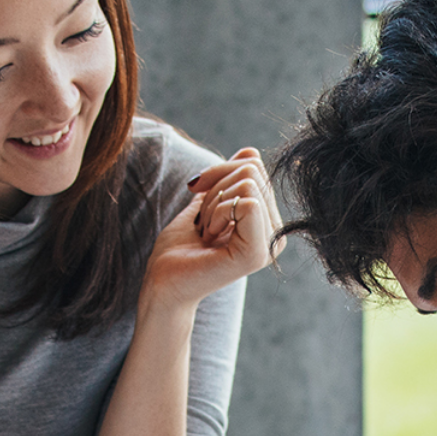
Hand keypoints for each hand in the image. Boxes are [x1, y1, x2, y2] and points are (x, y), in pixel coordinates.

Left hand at [144, 148, 284, 307]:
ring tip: (207, 233)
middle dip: (216, 187)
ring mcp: (269, 244)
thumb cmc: (178, 249)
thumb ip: (229, 180)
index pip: (254, 165)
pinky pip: (246, 202)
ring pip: (248, 180)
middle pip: (252, 168)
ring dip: (214, 203)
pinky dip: (217, 213)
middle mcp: (275, 233)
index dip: (219, 172)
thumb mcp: (207, 202)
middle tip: (204, 223)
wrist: (162, 284)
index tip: (202, 204)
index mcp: (267, 221)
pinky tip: (210, 239)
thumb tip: (250, 151)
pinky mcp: (257, 252)